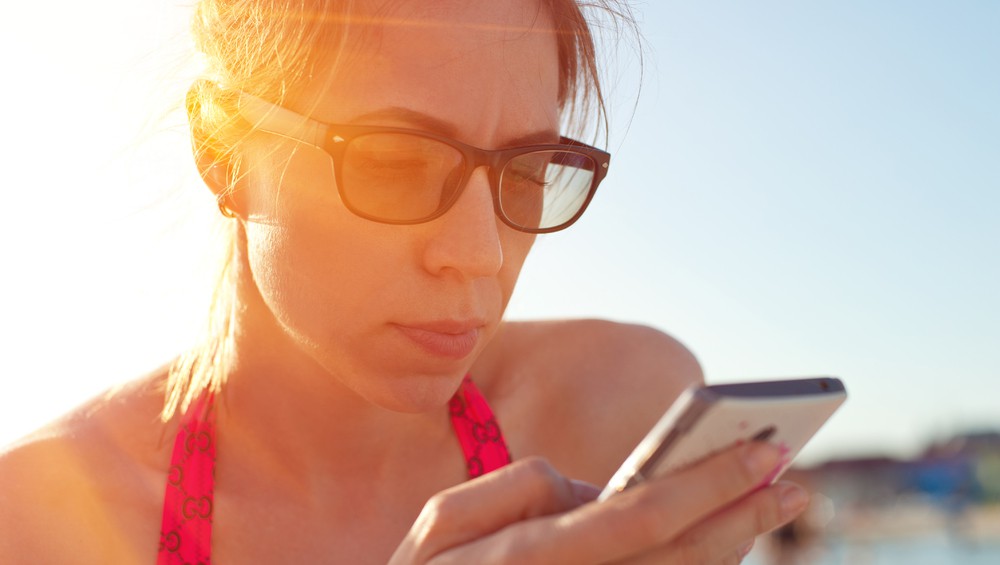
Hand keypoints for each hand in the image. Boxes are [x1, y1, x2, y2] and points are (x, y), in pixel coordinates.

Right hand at [389, 442, 808, 563]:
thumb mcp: (440, 526)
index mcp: (530, 556)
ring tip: (770, 506)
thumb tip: (590, 488)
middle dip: (742, 516)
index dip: (706, 483)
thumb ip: (516, 491)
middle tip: (795, 481)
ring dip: (730, 545)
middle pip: (676, 556)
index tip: (759, 453)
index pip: (638, 512)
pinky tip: (718, 542)